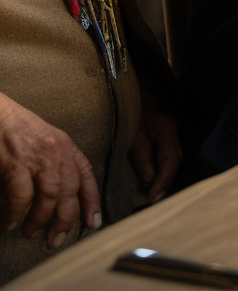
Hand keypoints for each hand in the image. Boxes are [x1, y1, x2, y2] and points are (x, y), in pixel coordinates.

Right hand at [0, 93, 101, 248]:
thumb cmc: (16, 129)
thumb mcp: (45, 142)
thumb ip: (54, 164)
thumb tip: (58, 198)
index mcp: (65, 145)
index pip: (86, 174)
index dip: (92, 199)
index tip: (94, 221)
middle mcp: (56, 150)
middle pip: (70, 190)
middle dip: (66, 219)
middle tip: (55, 239)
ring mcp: (36, 156)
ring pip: (50, 196)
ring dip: (40, 220)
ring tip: (30, 232)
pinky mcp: (15, 163)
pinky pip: (21, 196)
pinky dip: (16, 213)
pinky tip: (11, 222)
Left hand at [128, 90, 180, 204]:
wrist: (129, 83)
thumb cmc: (130, 107)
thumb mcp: (132, 133)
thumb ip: (141, 155)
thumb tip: (148, 178)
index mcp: (166, 132)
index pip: (170, 162)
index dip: (163, 181)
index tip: (151, 198)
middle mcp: (171, 132)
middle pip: (174, 160)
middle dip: (165, 180)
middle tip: (153, 198)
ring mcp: (168, 129)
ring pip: (170, 156)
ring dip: (163, 173)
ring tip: (152, 189)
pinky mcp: (161, 129)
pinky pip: (164, 151)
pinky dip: (159, 164)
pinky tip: (151, 172)